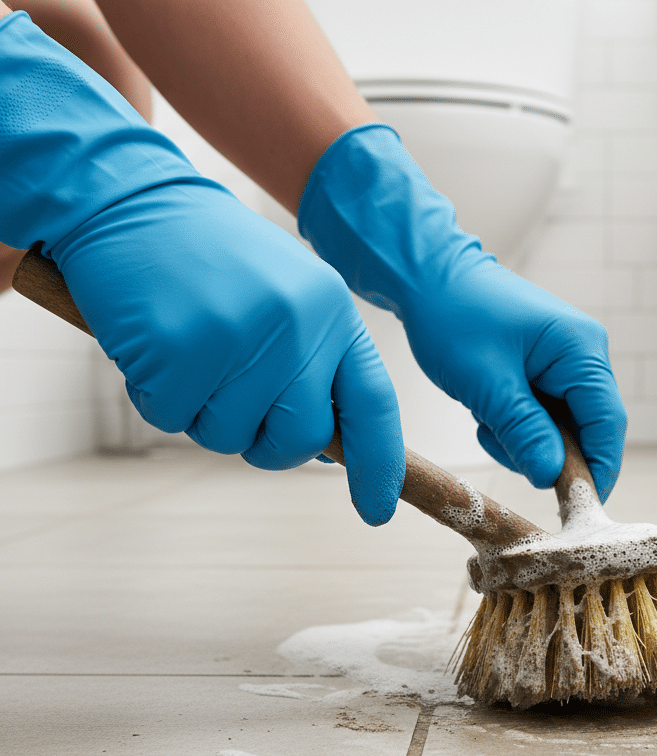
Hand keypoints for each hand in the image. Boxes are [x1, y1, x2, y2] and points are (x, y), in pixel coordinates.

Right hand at [0, 13, 403, 523]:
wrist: (131, 198)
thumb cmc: (211, 260)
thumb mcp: (287, 297)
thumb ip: (313, 362)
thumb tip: (323, 441)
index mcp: (332, 312)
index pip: (373, 405)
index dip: (379, 465)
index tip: (376, 511)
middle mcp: (298, 326)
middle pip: (301, 439)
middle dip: (265, 442)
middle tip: (231, 404)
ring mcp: (241, 338)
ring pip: (229, 436)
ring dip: (202, 412)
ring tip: (190, 349)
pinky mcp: (181, 349)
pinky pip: (172, 417)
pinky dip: (156, 394)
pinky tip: (155, 342)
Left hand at [298, 124, 626, 501]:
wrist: (428, 278)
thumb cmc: (454, 318)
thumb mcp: (486, 384)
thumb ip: (523, 431)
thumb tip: (550, 476)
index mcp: (580, 349)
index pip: (607, 422)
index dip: (597, 468)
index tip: (578, 506)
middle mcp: (582, 354)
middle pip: (587, 428)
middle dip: (550, 453)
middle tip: (506, 450)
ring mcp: (564, 361)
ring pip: (562, 427)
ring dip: (527, 440)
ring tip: (486, 421)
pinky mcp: (544, 368)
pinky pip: (544, 414)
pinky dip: (517, 425)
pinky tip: (487, 412)